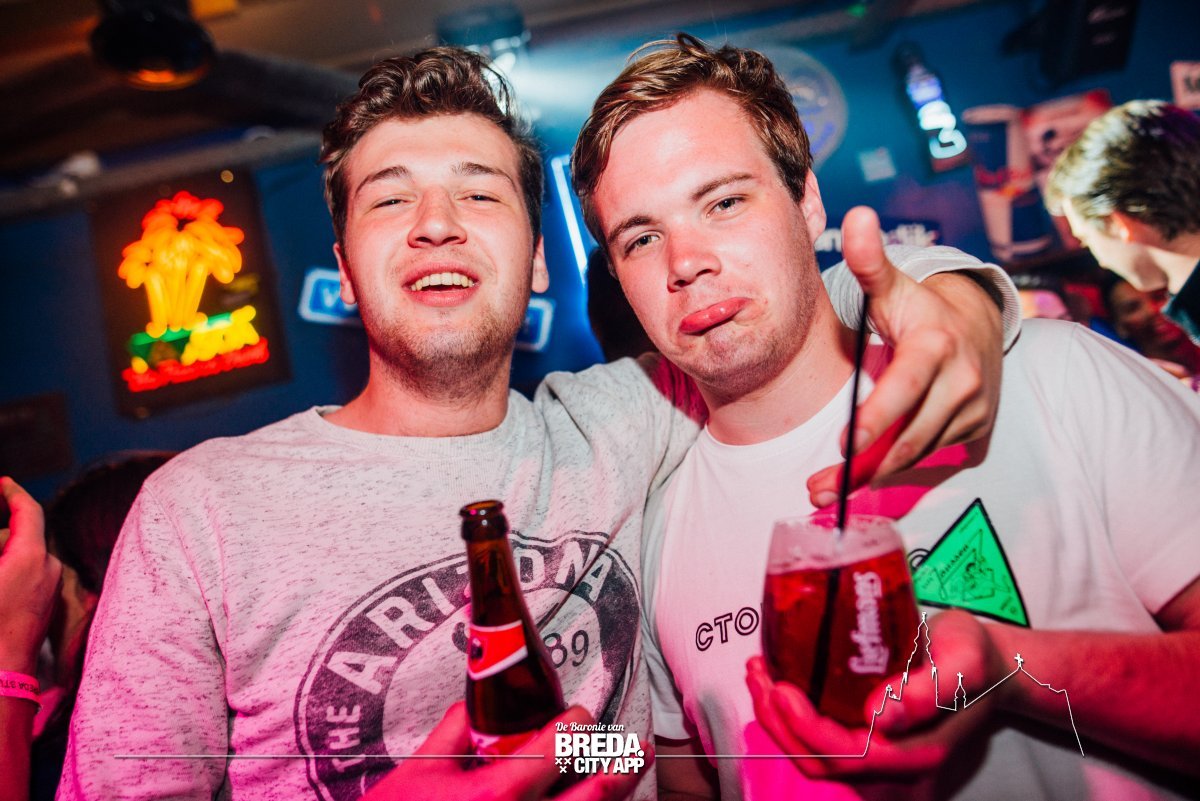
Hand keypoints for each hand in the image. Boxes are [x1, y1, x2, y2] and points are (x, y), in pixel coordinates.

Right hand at [0, 477, 61, 672]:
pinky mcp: (42, 608)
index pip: (28, 510)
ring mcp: (47, 590)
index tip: (2, 483)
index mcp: (31, 557)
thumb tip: (0, 545)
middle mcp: (47, 569)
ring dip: (2, 555)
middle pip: (20, 536)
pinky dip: (7, 573)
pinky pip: (23, 579)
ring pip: (21, 558)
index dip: (13, 493)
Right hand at [362, 702, 651, 800]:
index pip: (559, 749)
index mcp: (497, 794)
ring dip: (612, 799)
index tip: (581, 716)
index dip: (577, 727)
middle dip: (621, 767)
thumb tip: (477, 703)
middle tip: (637, 748)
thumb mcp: (417, 770)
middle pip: (595, 797)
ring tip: (628, 776)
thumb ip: (453, 732)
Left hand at [745, 610, 1008, 781]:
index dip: (809, 729)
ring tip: (758, 675)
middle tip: (759, 675)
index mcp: (920, 754)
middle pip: (822, 765)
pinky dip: (790, 720)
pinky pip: (819, 748)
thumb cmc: (973, 655)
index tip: (782, 690)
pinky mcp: (866, 749)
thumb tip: (880, 716)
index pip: (851, 756)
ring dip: (778, 722)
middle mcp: (898, 772)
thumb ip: (930, 690)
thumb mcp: (965, 660)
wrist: (983, 664)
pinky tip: (775, 684)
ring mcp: (881, 766)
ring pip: (815, 760)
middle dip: (780, 723)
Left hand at [808, 207, 1002, 506]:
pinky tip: (862, 479)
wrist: (978, 324)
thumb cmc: (920, 308)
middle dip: (863, 467)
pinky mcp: (974, 431)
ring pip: (917, 453)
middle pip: (909, 435)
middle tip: (819, 488)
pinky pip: (929, 457)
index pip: (905, 389)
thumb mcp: (894, 284)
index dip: (876, 419)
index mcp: (937, 345)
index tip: (843, 445)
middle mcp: (963, 381)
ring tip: (827, 490)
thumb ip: (869, 259)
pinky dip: (894, 470)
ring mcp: (972, 410)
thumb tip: (855, 215)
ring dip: (872, 477)